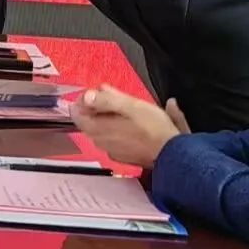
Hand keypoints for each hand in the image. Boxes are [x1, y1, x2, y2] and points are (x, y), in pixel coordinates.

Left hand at [69, 85, 186, 168]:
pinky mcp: (123, 156)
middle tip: (110, 97)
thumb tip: (87, 95)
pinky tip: (129, 124)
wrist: (172, 153)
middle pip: (89, 122)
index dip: (83, 100)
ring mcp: (111, 151)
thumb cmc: (152, 128)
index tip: (96, 92)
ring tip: (122, 109)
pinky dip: (115, 130)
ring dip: (106, 118)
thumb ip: (106, 100)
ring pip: (101, 131)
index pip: (77, 114)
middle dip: (96, 108)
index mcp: (98, 130)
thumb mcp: (130, 105)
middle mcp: (101, 143)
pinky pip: (112, 139)